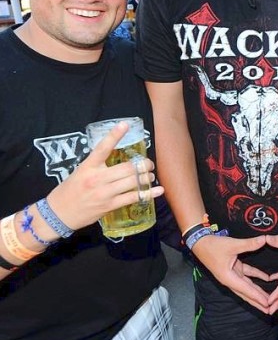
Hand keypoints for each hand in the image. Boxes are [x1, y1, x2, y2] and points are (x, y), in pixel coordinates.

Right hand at [47, 120, 163, 230]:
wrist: (57, 214)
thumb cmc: (69, 191)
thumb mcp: (80, 172)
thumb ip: (97, 165)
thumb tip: (116, 157)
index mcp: (88, 166)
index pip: (103, 148)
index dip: (115, 135)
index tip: (125, 124)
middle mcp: (97, 178)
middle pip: (127, 168)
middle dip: (143, 164)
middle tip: (148, 164)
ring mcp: (104, 193)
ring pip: (132, 182)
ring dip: (146, 177)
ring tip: (149, 175)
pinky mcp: (109, 205)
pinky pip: (133, 198)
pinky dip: (148, 193)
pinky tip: (158, 190)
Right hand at [191, 233, 272, 313]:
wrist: (200, 243)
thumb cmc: (213, 246)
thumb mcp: (232, 244)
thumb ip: (249, 244)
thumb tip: (264, 240)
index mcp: (228, 278)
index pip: (246, 289)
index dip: (257, 297)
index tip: (267, 304)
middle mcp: (231, 279)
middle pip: (246, 293)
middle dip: (258, 301)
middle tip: (270, 310)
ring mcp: (232, 274)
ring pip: (248, 285)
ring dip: (258, 292)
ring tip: (268, 299)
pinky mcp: (234, 268)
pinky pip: (247, 274)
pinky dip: (257, 275)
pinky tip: (267, 278)